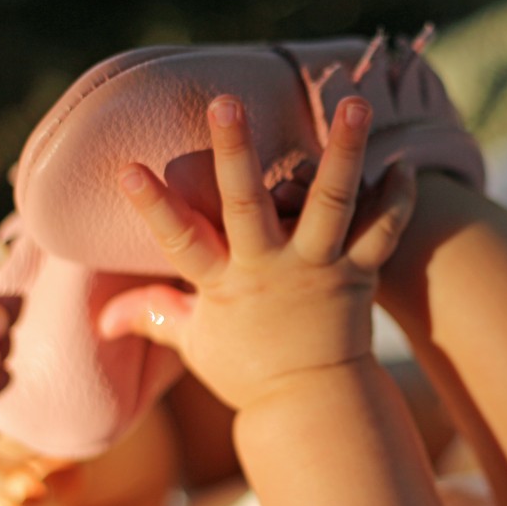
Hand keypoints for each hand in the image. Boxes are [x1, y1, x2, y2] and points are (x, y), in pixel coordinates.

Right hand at [99, 95, 415, 409]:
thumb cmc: (249, 370)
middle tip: (226, 101)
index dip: (153, 206)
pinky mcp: (359, 274)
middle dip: (235, 152)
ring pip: (332, 204)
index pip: (179, 241)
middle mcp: (272, 269)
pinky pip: (383, 231)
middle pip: (248, 205)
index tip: (127, 168)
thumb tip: (102, 317)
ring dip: (344, 152)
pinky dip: (396, 199)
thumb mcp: (196, 343)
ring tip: (356, 104)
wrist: (314, 404)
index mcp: (225, 284)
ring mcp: (320, 268)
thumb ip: (154, 316)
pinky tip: (404, 166)